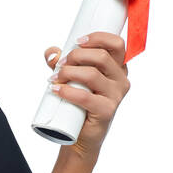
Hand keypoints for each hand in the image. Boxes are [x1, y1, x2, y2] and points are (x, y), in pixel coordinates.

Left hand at [45, 31, 129, 163]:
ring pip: (92, 74)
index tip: (77, 41)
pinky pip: (85, 97)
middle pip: (102, 57)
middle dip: (76, 56)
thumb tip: (51, 52)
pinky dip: (67, 91)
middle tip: (59, 65)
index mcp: (118, 67)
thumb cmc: (79, 102)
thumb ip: (61, 61)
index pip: (117, 44)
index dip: (97, 38)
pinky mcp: (107, 111)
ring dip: (68, 73)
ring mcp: (116, 95)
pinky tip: (55, 90)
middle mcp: (121, 79)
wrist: (81, 134)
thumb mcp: (71, 77)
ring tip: (54, 79)